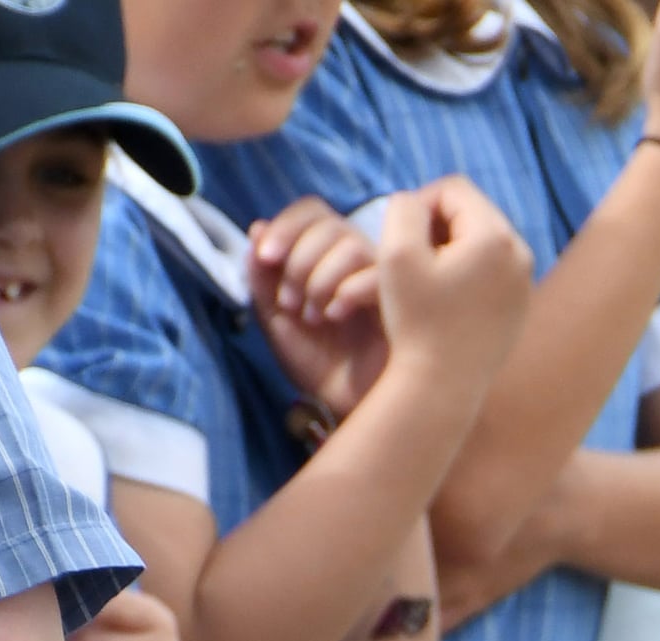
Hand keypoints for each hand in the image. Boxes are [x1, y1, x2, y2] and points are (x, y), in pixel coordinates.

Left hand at [248, 197, 387, 418]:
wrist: (349, 409)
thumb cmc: (319, 364)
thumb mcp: (276, 319)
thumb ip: (262, 276)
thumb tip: (258, 228)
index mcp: (330, 256)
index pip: (313, 212)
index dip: (286, 226)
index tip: (265, 258)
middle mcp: (359, 261)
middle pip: (330, 225)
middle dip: (299, 261)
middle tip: (290, 304)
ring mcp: (383, 280)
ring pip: (351, 245)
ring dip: (319, 278)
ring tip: (312, 317)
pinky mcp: (401, 305)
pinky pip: (376, 276)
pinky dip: (346, 291)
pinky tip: (335, 317)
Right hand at [376, 177, 533, 391]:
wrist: (443, 388)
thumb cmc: (416, 322)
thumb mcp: (396, 253)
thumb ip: (403, 207)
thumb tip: (416, 202)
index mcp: (495, 236)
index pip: (453, 189)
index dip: (419, 203)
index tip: (399, 235)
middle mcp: (520, 255)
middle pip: (473, 213)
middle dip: (437, 225)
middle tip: (410, 253)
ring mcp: (525, 284)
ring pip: (482, 242)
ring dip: (451, 248)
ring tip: (424, 275)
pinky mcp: (521, 308)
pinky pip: (491, 271)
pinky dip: (466, 273)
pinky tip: (443, 296)